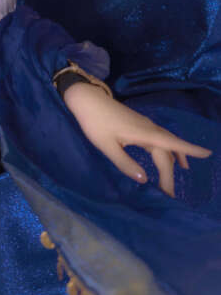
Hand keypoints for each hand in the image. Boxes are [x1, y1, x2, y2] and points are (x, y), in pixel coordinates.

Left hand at [63, 82, 211, 197]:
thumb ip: (124, 163)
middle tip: (170, 195)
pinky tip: (171, 156)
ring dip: (173, 160)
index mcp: (144, 134)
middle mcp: (149, 128)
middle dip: (170, 174)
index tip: (208, 154)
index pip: (172, 144)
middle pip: (167, 153)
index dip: (190, 150)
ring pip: (165, 145)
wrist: (87, 99)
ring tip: (181, 176)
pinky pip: (161, 139)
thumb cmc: (95, 122)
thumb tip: (144, 180)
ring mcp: (145, 125)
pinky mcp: (140, 125)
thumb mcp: (106, 146)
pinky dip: (169, 149)